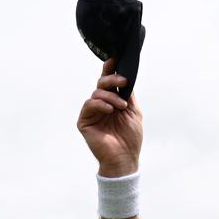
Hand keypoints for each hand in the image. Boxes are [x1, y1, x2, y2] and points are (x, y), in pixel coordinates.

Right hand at [77, 59, 142, 176]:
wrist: (124, 158)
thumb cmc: (130, 138)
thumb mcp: (134, 112)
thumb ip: (128, 94)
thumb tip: (125, 76)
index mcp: (113, 101)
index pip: (109, 82)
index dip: (110, 69)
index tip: (115, 59)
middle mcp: (101, 105)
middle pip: (101, 83)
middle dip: (112, 79)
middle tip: (123, 82)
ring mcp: (92, 113)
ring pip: (96, 93)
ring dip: (110, 97)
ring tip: (121, 107)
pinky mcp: (84, 121)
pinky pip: (89, 105)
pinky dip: (100, 104)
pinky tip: (110, 110)